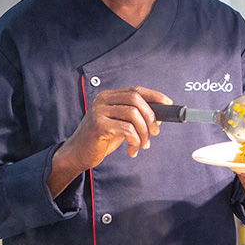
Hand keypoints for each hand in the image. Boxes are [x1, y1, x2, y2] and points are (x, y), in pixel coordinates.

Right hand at [48, 86, 171, 196]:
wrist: (77, 155)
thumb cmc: (100, 139)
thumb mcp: (120, 125)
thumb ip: (136, 118)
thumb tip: (160, 115)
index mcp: (109, 96)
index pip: (136, 90)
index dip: (154, 95)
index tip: (168, 103)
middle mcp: (103, 100)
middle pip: (136, 100)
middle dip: (151, 116)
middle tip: (155, 132)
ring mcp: (99, 111)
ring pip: (133, 115)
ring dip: (144, 132)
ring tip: (143, 144)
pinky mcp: (99, 125)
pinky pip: (127, 129)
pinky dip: (135, 141)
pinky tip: (132, 150)